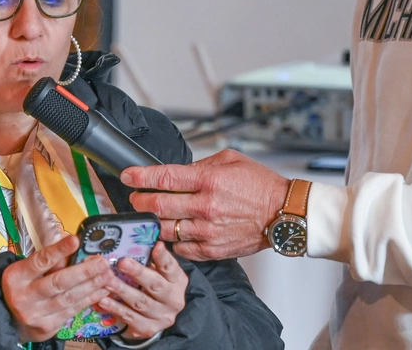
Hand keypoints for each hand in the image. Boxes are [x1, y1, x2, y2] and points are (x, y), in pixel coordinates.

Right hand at [1, 234, 115, 341]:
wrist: (8, 318)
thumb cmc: (22, 287)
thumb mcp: (26, 270)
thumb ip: (48, 261)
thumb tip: (75, 247)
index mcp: (17, 276)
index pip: (40, 261)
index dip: (59, 250)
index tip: (76, 240)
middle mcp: (24, 296)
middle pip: (58, 282)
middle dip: (84, 271)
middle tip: (102, 262)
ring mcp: (36, 314)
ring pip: (69, 298)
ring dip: (92, 285)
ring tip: (107, 275)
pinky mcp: (47, 327)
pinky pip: (72, 310)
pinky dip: (89, 299)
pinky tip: (101, 290)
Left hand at [97, 242, 187, 339]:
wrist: (160, 315)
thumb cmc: (156, 286)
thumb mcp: (158, 273)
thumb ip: (149, 260)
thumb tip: (129, 242)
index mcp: (177, 281)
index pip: (171, 267)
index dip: (163, 257)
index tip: (156, 246)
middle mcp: (173, 300)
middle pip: (155, 285)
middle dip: (138, 273)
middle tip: (122, 262)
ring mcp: (162, 316)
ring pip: (140, 302)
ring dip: (122, 290)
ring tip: (107, 281)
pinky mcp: (149, 328)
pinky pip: (130, 318)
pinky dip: (115, 308)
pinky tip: (103, 301)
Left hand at [121, 149, 288, 259]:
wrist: (284, 213)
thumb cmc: (260, 185)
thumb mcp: (230, 160)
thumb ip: (199, 165)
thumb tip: (175, 172)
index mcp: (208, 180)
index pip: (163, 178)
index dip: (139, 177)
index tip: (127, 176)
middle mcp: (205, 206)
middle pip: (157, 205)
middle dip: (139, 201)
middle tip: (135, 198)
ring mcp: (207, 230)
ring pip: (165, 229)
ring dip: (152, 222)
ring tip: (150, 216)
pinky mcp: (212, 249)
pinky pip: (180, 248)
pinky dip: (171, 241)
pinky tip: (171, 233)